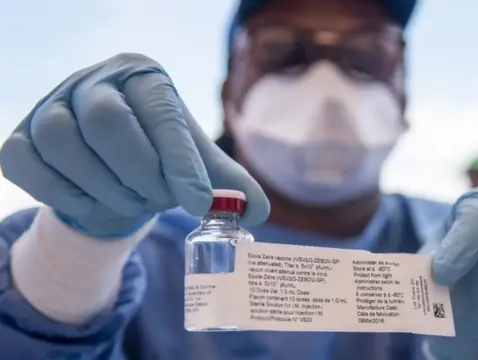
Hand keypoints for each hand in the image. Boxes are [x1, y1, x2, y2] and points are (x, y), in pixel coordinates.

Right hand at [0, 53, 269, 237]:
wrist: (111, 165)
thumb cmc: (158, 156)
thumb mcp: (195, 164)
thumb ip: (226, 183)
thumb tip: (256, 210)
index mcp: (144, 78)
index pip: (161, 113)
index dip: (180, 161)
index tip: (198, 202)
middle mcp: (94, 82)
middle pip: (107, 120)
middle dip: (139, 172)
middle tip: (159, 199)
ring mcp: (51, 106)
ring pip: (62, 140)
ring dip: (104, 187)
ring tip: (132, 203)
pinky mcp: (20, 137)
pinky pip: (26, 163)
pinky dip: (62, 193)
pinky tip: (92, 203)